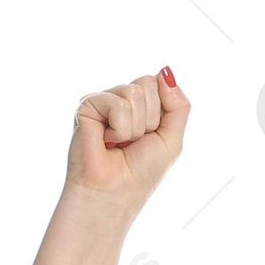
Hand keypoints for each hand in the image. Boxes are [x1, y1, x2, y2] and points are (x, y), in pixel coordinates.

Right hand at [64, 67, 190, 212]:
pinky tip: (106, 141)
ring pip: (134, 92)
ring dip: (135, 127)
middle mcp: (120, 100)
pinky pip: (117, 103)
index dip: (162, 112)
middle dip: (150, 118)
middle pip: (147, 83)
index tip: (151, 136)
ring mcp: (103, 101)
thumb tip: (166, 70)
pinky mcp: (87, 106)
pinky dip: (120, 128)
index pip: (159, 85)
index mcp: (141, 106)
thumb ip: (178, 104)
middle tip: (134, 142)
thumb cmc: (141, 173)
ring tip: (120, 143)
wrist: (114, 194)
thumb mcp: (172, 138)